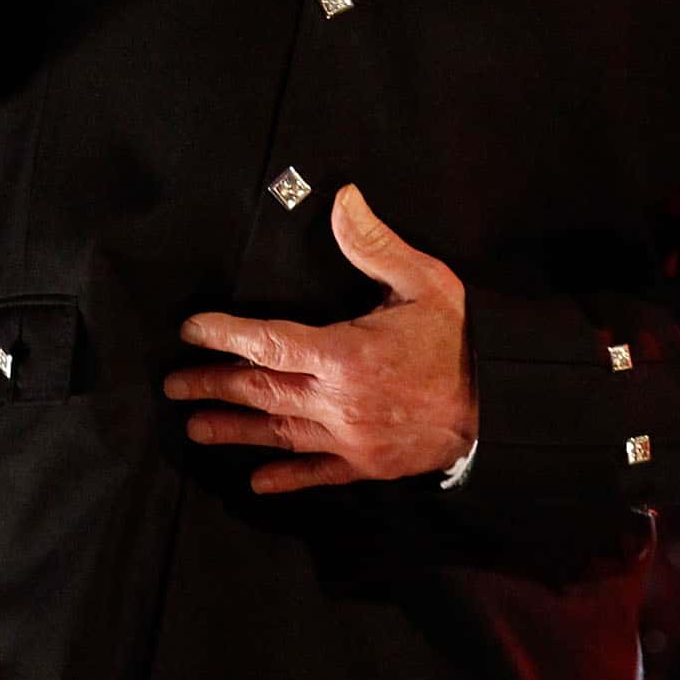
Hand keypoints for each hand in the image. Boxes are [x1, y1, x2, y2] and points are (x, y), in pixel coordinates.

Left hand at [164, 184, 476, 492]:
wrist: (505, 404)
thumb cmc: (463, 337)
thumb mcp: (424, 280)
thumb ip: (374, 243)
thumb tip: (342, 198)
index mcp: (345, 354)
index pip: (268, 344)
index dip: (225, 335)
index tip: (192, 329)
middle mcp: (339, 401)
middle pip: (260, 392)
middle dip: (212, 384)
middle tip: (174, 382)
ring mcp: (351, 438)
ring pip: (278, 434)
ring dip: (233, 429)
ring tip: (194, 426)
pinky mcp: (368, 464)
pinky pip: (318, 473)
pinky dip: (286, 478)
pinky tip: (258, 481)